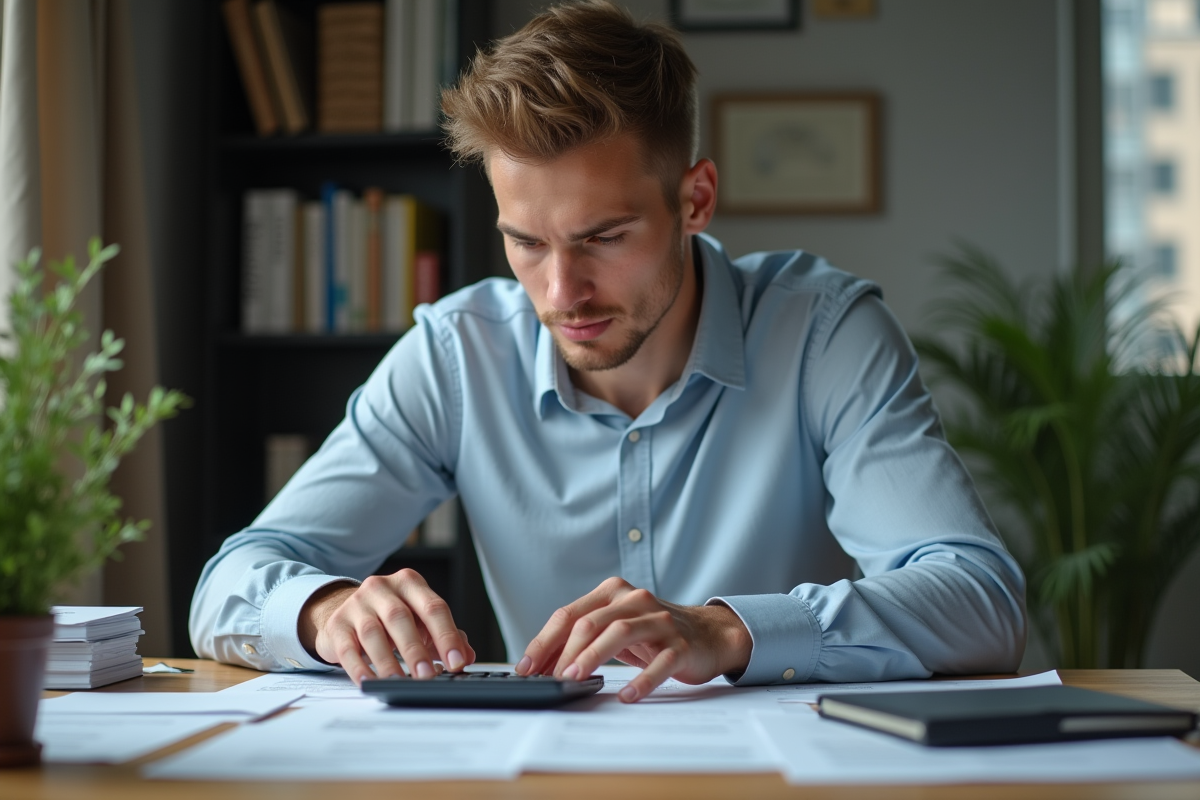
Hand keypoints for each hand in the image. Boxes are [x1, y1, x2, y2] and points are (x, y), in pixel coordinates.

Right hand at [298, 570, 475, 684]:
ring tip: (400, 682)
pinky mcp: (337, 625)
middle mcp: (382, 588)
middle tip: (428, 676)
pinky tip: (370, 682)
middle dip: (415, 650)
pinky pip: (347, 649)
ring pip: (372, 633)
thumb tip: (466, 656)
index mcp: (410, 584)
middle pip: (401, 618)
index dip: (447, 636)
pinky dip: (359, 668)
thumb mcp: (420, 621)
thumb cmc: (390, 618)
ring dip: (388, 661)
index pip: (433, 608)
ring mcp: (356, 604)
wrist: (345, 611)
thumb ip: (445, 637)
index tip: (456, 662)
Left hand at [515, 577, 751, 702]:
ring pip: (620, 633)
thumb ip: (584, 637)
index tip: (526, 668)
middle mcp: (635, 600)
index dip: (544, 642)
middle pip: (591, 622)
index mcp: (613, 593)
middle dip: (564, 652)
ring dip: (593, 657)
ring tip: (575, 680)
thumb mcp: (616, 627)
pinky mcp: (681, 645)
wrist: (709, 634)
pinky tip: (627, 695)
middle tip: (550, 679)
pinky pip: (660, 662)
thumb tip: (542, 664)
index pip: (569, 615)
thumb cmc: (653, 633)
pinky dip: (641, 679)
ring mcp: (660, 621)